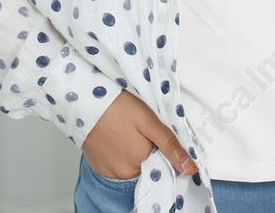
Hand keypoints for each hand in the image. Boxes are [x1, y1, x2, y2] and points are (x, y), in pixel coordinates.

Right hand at [81, 90, 199, 180]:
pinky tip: (117, 136)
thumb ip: (171, 146)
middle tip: (142, 130)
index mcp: (138, 166)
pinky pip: (116, 165)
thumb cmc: (117, 106)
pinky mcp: (97, 166)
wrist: (83, 99)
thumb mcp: (150, 122)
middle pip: (146, 167)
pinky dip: (119, 154)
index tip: (159, 137)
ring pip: (131, 166)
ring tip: (127, 131)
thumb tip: (192, 170)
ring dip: (134, 153)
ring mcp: (107, 171)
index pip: (161, 167)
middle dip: (148, 151)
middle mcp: (122, 174)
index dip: (164, 153)